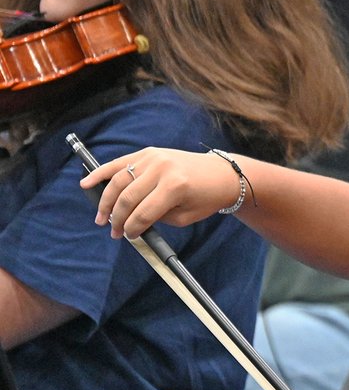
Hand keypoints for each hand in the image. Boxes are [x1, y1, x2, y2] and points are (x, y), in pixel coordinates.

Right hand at [80, 147, 241, 238]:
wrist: (221, 174)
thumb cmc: (205, 198)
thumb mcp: (184, 216)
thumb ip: (156, 218)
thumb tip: (128, 221)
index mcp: (175, 187)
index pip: (143, 213)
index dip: (132, 228)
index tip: (127, 236)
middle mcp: (162, 169)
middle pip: (128, 198)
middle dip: (117, 218)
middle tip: (114, 232)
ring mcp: (154, 158)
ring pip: (119, 181)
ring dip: (106, 201)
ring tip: (102, 217)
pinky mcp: (148, 152)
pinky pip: (119, 163)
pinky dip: (101, 173)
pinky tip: (86, 183)